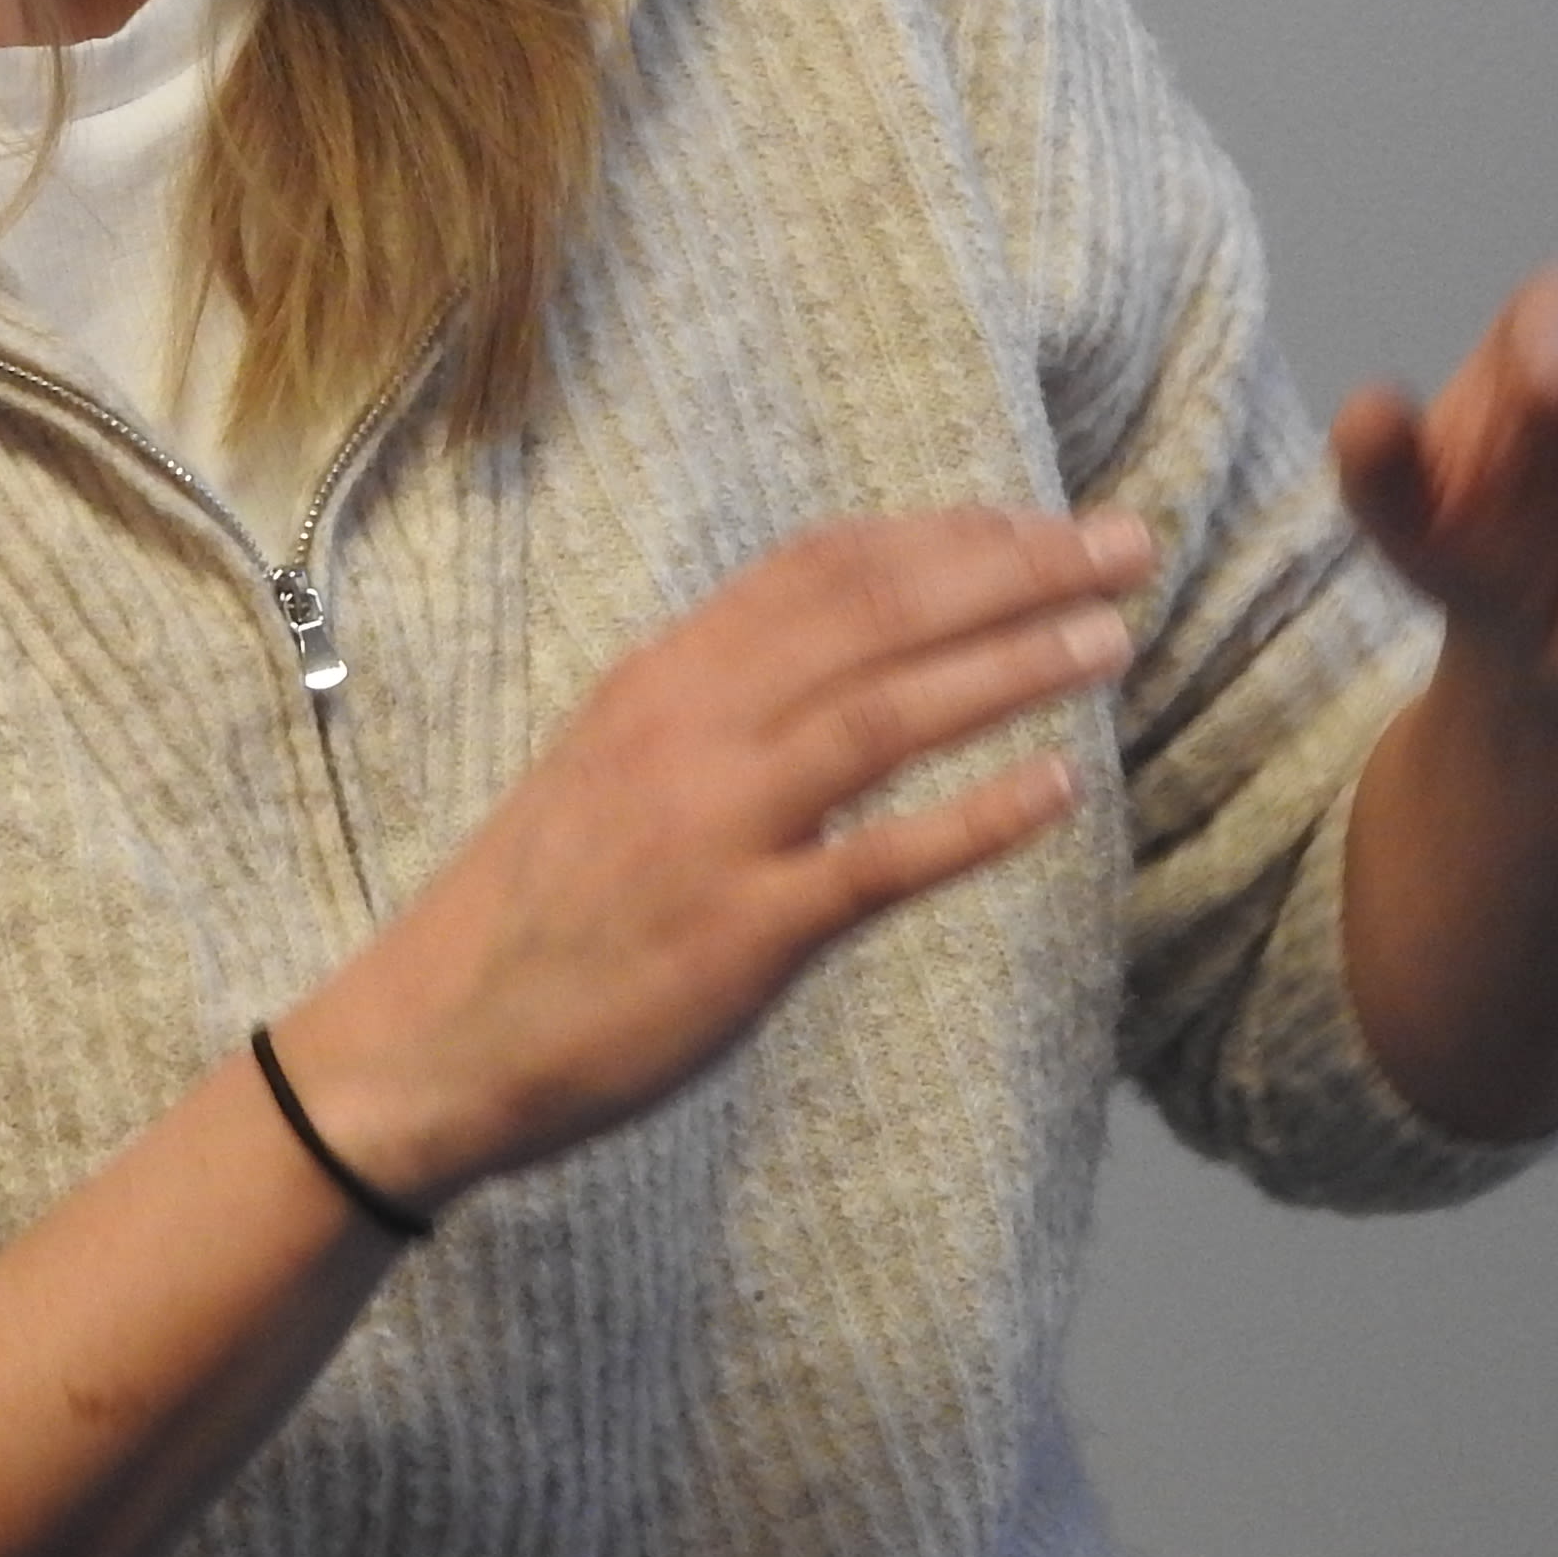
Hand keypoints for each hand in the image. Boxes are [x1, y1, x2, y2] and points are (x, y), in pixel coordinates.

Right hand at [277, 505, 1148, 1209]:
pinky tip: (1061, 790)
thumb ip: (720, 702)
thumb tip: (841, 655)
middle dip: (1013, 569)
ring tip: (1114, 638)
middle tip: (1127, 546)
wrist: (430, 1036)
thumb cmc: (541, 905)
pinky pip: (878, 863)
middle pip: (875, 615)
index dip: (946, 534)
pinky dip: (976, 818)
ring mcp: (716, 828)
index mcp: (663, 677)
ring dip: (1013, 664)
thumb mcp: (613, 760)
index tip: (1040, 520)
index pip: (824, 568)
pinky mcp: (740, 934)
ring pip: (887, 714)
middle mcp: (690, 729)